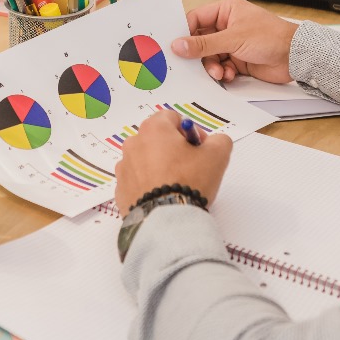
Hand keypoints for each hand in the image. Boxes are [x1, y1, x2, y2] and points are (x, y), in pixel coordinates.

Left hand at [114, 110, 232, 215]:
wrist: (166, 221)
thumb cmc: (190, 181)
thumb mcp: (217, 155)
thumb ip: (219, 140)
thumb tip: (213, 142)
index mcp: (153, 129)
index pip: (172, 118)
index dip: (190, 132)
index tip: (200, 150)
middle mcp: (133, 144)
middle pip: (157, 139)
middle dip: (174, 149)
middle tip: (190, 167)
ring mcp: (124, 167)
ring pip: (146, 160)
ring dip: (160, 167)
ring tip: (175, 185)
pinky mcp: (120, 189)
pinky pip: (137, 181)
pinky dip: (148, 185)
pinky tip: (162, 197)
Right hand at [171, 0, 297, 83]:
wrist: (296, 57)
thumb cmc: (271, 37)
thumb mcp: (233, 39)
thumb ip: (204, 44)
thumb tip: (178, 45)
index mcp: (225, 11)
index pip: (196, 19)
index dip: (185, 32)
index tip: (175, 46)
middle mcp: (227, 26)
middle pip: (201, 41)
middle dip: (199, 55)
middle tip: (193, 65)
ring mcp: (232, 44)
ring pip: (210, 57)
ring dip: (212, 66)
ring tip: (219, 73)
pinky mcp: (238, 60)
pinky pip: (221, 67)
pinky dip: (223, 73)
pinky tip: (230, 75)